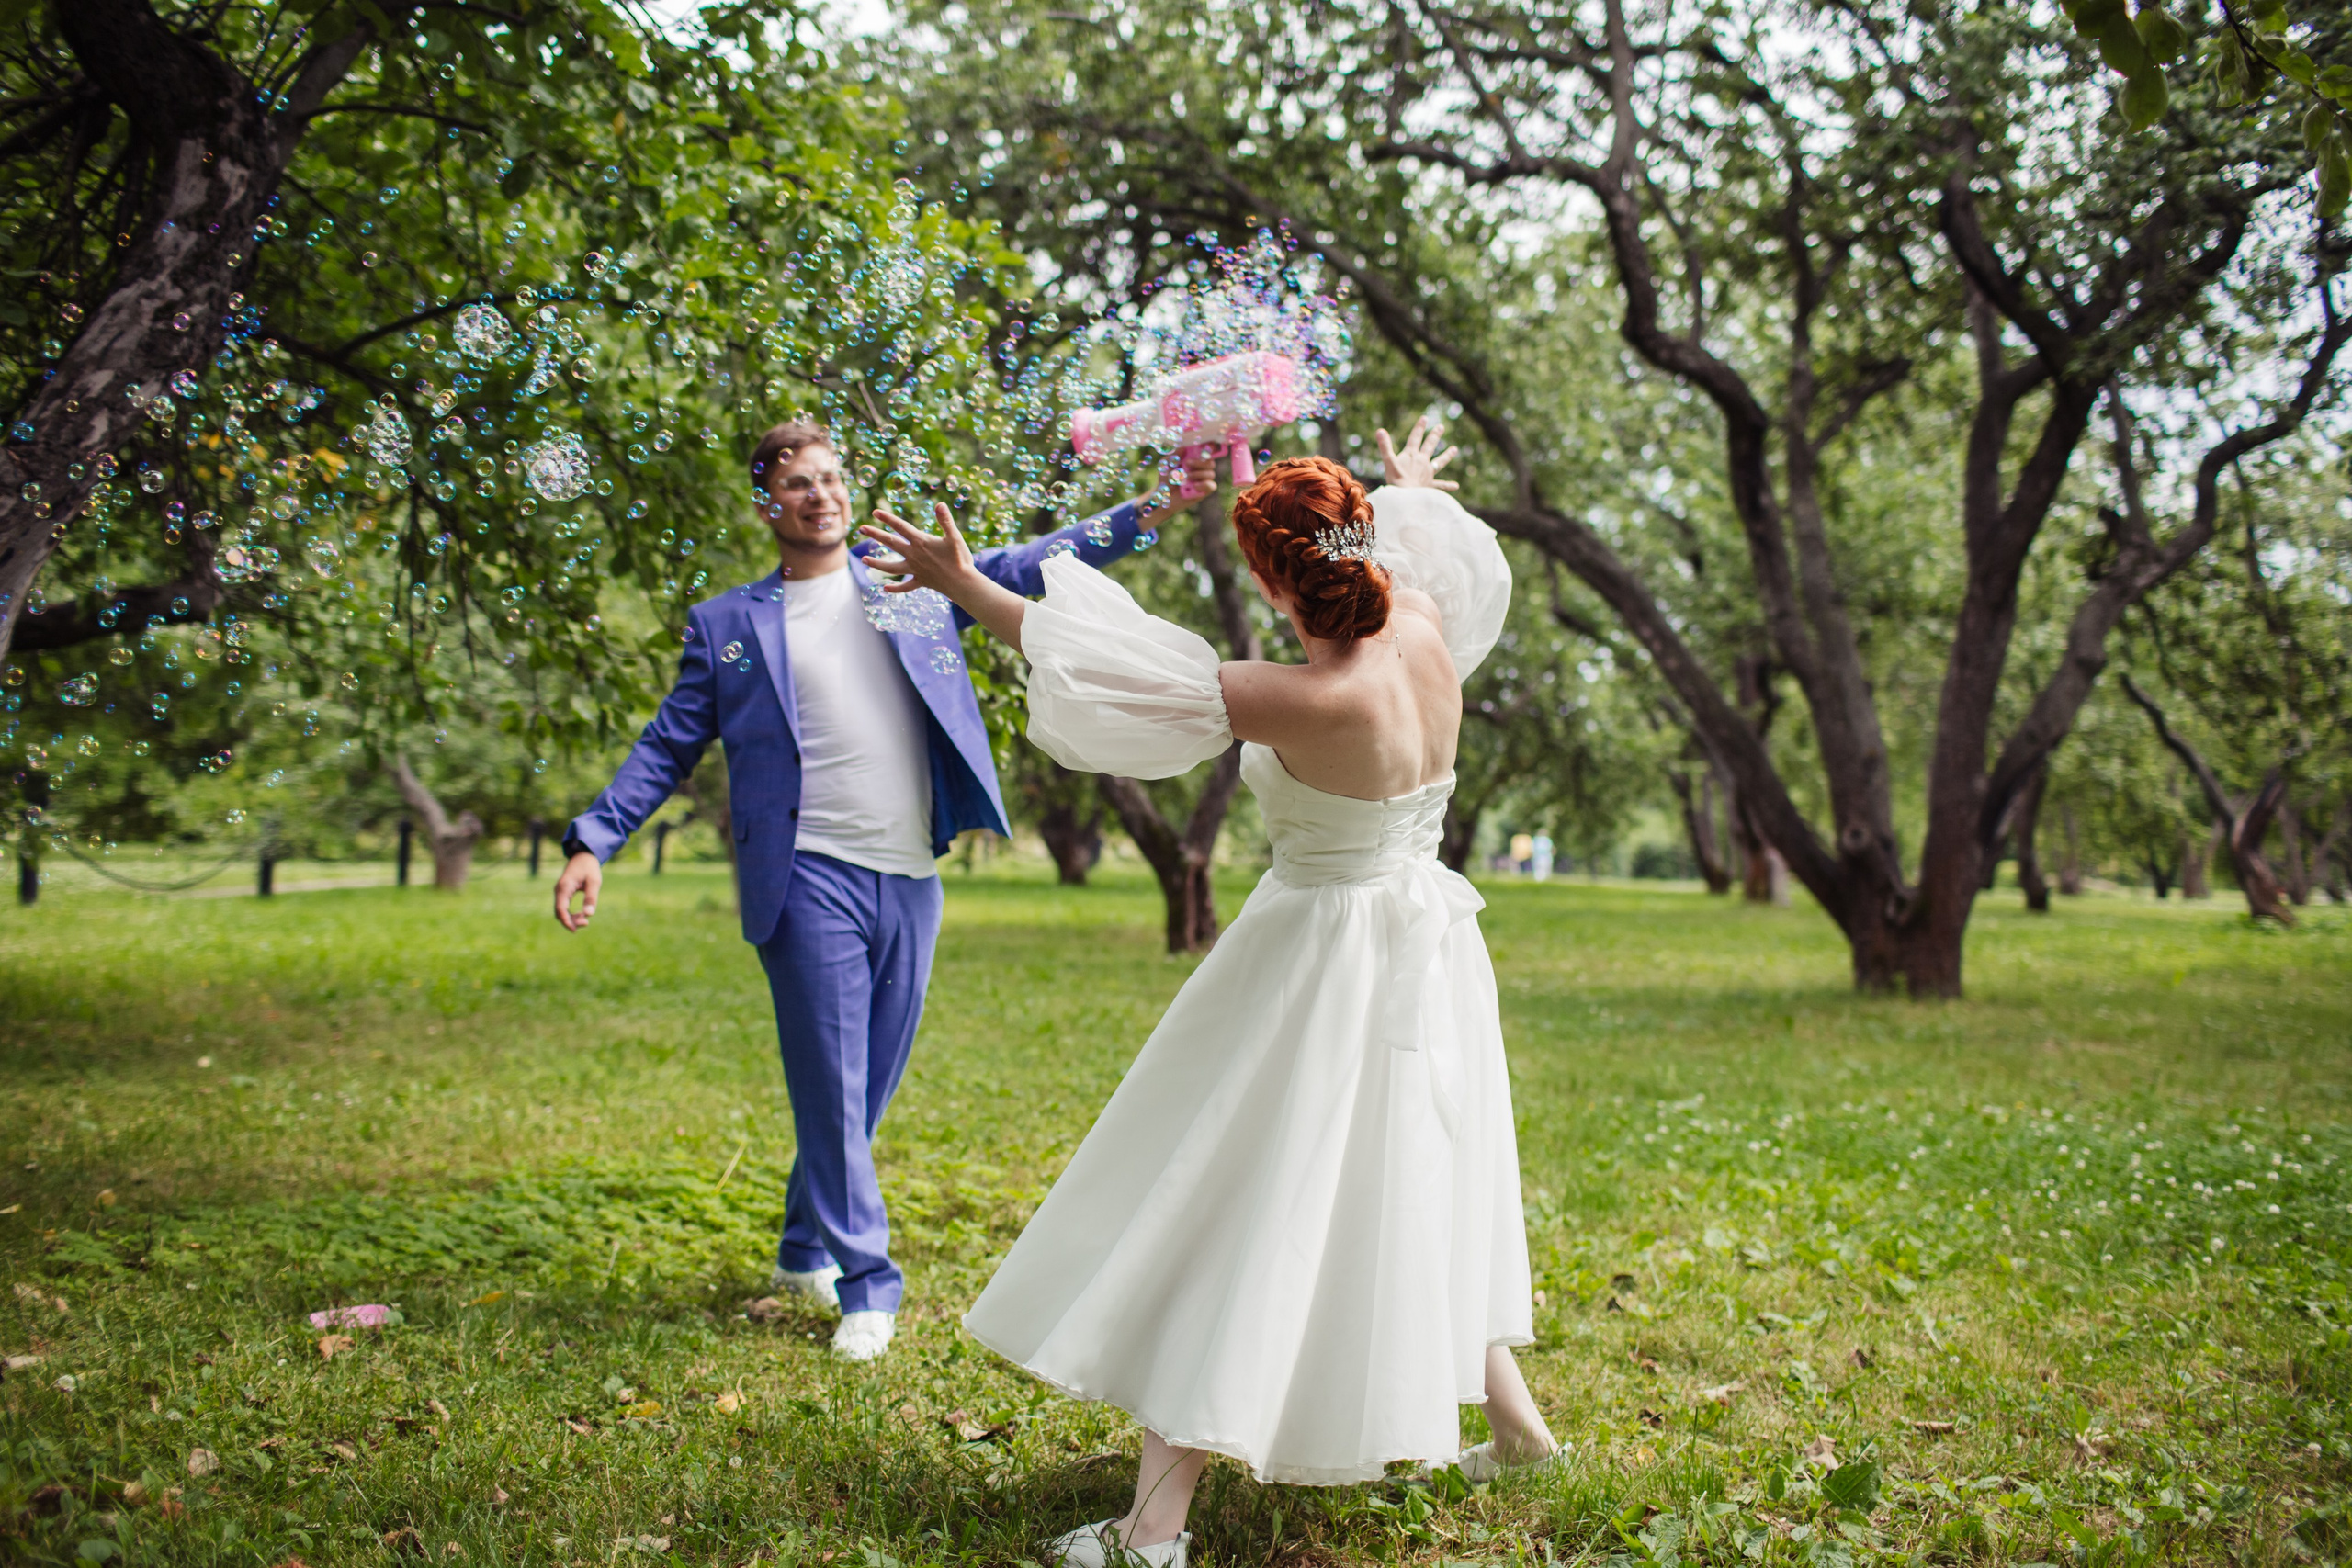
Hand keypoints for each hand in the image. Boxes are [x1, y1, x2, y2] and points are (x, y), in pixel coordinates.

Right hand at [554, 850, 600, 931]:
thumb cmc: (589, 867)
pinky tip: (582, 915)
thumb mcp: (594, 882)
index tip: (575, 930)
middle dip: (570, 921)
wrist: (583, 856)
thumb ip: (591, 898)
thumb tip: (589, 915)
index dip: (566, 921)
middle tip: (586, 923)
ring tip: (585, 920)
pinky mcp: (563, 893)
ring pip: (561, 911)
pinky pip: (563, 907)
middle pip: (559, 912)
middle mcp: (559, 890)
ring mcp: (559, 892)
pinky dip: (571, 914)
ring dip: (571, 918)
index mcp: (564, 887)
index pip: (560, 909)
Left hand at [860, 502, 978, 595]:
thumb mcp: (954, 537)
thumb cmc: (960, 559)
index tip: (875, 512)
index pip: (900, 527)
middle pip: (890, 543)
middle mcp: (914, 555)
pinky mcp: (921, 581)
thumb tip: (940, 504)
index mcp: (921, 542)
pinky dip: (896, 588)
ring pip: (891, 567)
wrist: (963, 584)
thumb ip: (945, 521)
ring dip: (877, 563)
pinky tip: (885, 588)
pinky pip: (906, 586)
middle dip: (875, 535)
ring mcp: (915, 570)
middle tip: (861, 528)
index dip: (887, 518)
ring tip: (863, 560)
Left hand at [1137, 449, 1220, 527]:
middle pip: (1211, 462)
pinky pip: (1211, 485)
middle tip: (1187, 463)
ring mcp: (1204, 480)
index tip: (1205, 446)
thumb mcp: (1166, 463)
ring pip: (1211, 473)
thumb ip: (1175, 454)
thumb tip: (1183, 445)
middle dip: (1200, 462)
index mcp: (1195, 459)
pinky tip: (1194, 486)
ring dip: (1197, 474)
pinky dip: (1204, 484)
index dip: (1209, 448)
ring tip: (1185, 478)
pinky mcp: (1204, 491)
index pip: (1207, 451)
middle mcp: (1201, 468)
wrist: (1163, 495)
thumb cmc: (1166, 478)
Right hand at [1376, 416, 1459, 490]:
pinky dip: (1448, 486)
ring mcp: (1428, 473)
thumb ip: (1385, 446)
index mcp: (1411, 455)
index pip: (1415, 438)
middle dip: (1435, 436)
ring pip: (1439, 462)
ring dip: (1447, 455)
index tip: (1425, 418)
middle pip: (1430, 446)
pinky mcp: (1430, 485)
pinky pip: (1440, 485)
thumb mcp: (1388, 462)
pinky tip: (1456, 486)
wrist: (1405, 497)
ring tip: (1455, 449)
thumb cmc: (1395, 480)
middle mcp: (1422, 461)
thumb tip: (1380, 430)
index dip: (1419, 427)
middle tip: (1441, 427)